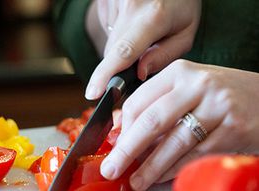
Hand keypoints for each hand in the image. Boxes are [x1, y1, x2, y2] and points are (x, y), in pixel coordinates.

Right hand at [85, 0, 200, 98]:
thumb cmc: (181, 3)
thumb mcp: (186, 30)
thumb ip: (165, 55)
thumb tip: (139, 73)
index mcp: (154, 16)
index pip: (124, 52)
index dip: (106, 75)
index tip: (93, 92)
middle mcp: (131, 5)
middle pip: (112, 51)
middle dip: (124, 60)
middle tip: (145, 46)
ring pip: (109, 39)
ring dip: (122, 41)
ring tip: (141, 23)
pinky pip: (106, 24)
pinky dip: (118, 27)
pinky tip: (132, 16)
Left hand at [100, 60, 258, 190]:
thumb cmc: (219, 97)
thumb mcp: (187, 90)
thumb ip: (156, 105)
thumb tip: (120, 131)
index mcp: (179, 72)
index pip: (138, 101)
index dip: (122, 128)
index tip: (112, 146)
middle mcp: (197, 85)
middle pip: (151, 121)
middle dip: (127, 149)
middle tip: (111, 169)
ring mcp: (218, 107)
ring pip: (173, 142)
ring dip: (150, 167)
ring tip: (135, 181)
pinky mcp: (233, 129)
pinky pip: (195, 155)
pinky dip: (174, 169)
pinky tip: (161, 178)